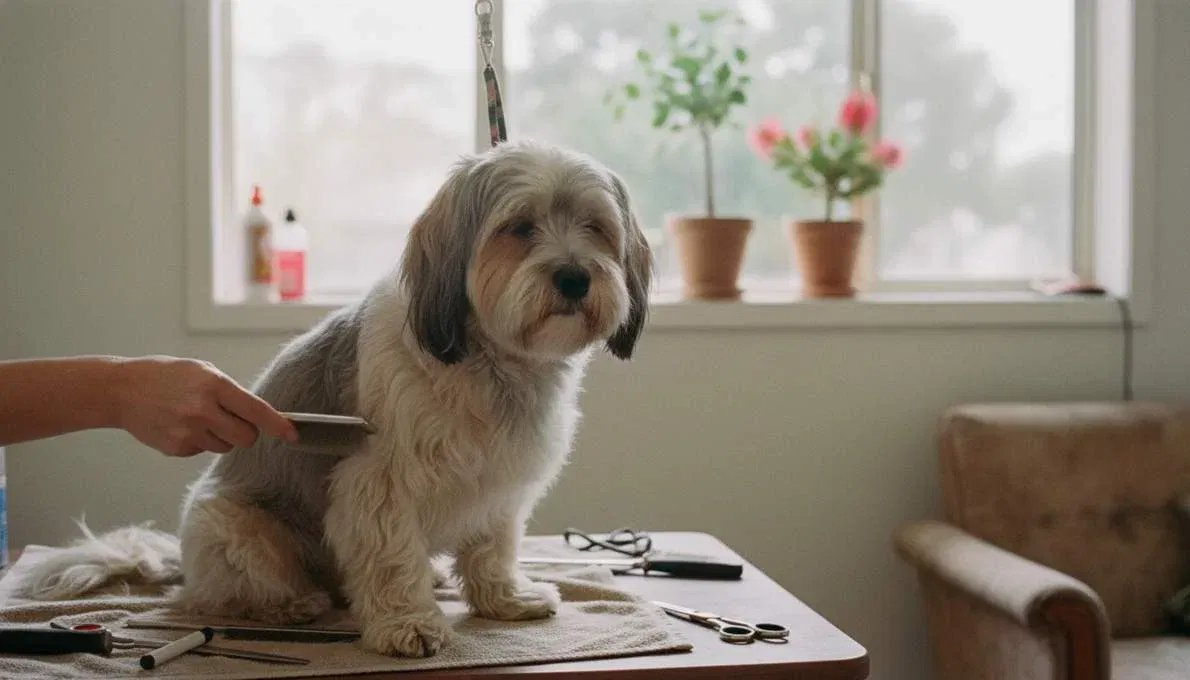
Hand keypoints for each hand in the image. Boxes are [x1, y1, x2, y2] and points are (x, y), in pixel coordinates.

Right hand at [112, 356, 298, 456]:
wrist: (122, 390)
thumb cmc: (167, 376)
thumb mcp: (202, 371)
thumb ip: (230, 392)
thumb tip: (259, 415)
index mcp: (214, 386)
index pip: (256, 411)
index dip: (277, 425)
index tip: (293, 434)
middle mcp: (203, 411)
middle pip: (246, 438)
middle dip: (246, 432)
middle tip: (231, 419)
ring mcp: (188, 432)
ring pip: (226, 447)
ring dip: (221, 436)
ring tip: (198, 417)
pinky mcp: (176, 448)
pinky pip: (203, 451)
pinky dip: (199, 441)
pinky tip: (181, 425)